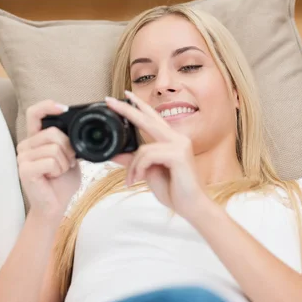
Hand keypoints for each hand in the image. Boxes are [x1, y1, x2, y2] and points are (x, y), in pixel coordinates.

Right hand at [17, 100, 80, 217]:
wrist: (55, 205)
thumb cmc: (61, 182)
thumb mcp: (70, 157)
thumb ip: (70, 142)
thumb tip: (80, 129)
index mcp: (35, 139)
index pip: (35, 113)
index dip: (48, 107)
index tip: (64, 109)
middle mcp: (25, 145)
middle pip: (53, 133)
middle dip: (68, 148)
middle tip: (67, 162)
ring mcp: (23, 157)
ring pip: (54, 148)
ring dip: (65, 162)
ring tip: (59, 172)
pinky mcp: (25, 169)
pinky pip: (51, 161)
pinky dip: (59, 170)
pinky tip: (53, 177)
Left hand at [105, 91, 206, 219]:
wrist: (191, 206)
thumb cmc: (174, 190)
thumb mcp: (147, 172)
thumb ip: (133, 160)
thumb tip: (114, 153)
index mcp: (172, 140)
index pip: (153, 118)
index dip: (139, 106)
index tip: (124, 95)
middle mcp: (177, 138)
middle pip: (148, 120)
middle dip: (127, 110)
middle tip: (109, 101)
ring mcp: (179, 145)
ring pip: (143, 148)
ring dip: (133, 167)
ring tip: (132, 180)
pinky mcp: (178, 155)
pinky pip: (148, 156)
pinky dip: (139, 169)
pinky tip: (139, 179)